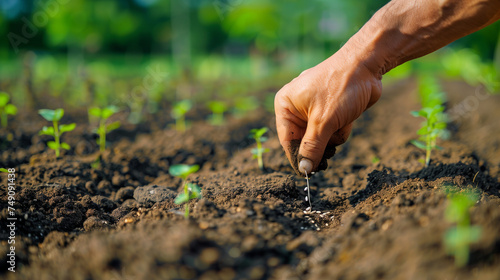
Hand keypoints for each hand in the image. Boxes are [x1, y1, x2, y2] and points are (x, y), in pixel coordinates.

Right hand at [274, 47, 381, 174]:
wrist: (368, 65)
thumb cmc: (340, 87)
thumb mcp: (323, 121)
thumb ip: (312, 147)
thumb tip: (304, 169)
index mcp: (286, 105)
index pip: (287, 140)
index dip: (298, 157)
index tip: (308, 174)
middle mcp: (296, 107)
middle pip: (303, 142)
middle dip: (319, 146)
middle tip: (329, 154)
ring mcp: (314, 109)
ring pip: (320, 139)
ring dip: (332, 138)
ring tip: (340, 125)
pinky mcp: (330, 111)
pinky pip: (331, 132)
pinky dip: (340, 130)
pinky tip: (348, 119)